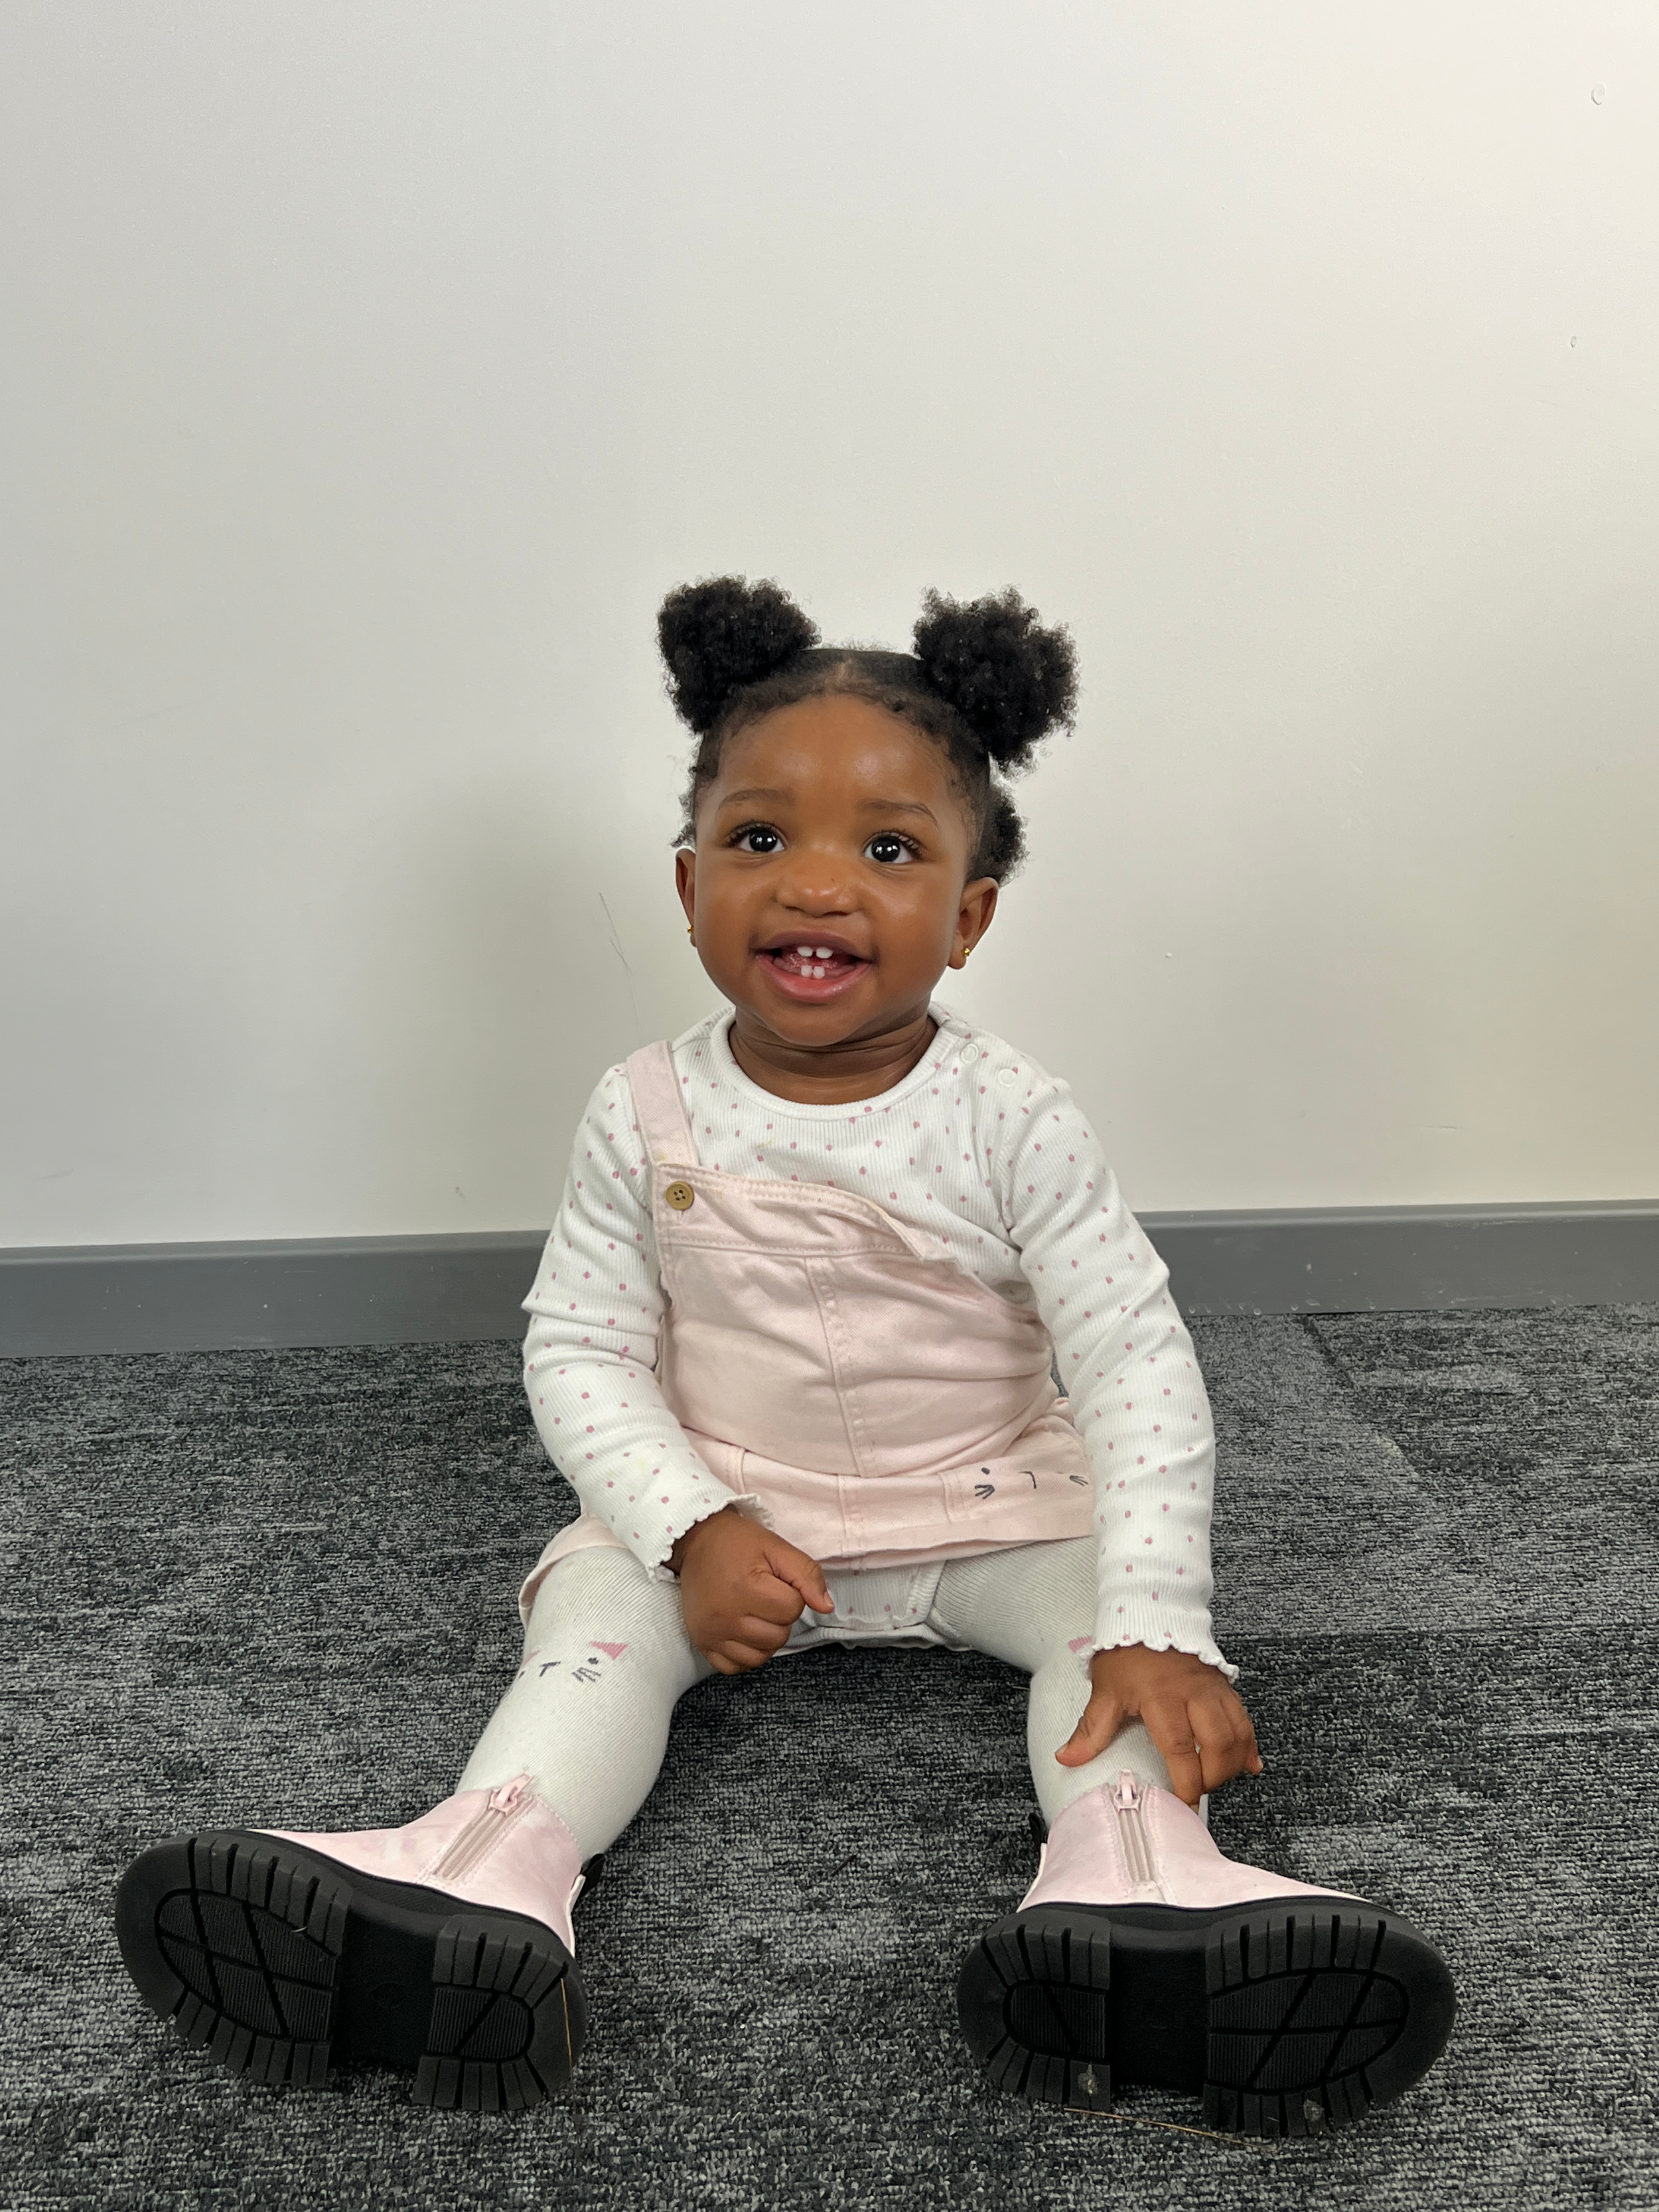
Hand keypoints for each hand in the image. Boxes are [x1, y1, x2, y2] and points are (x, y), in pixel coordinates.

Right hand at [669, 1506, 834, 1674]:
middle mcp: (725, 1616)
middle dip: (780, 1617)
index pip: (792, 1609)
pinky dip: (745, 1654)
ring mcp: (711, 1633)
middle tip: (765, 1595)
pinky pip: (734, 1667)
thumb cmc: (736, 1543)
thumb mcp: (776, 1547)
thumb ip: (806, 1574)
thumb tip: (827, 1607)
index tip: (776, 1581)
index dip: (791, 1594)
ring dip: (767, 1638)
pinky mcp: (701, 1643)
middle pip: (779, 1636)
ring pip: (760, 1656)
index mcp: (745, 1588)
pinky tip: (744, 1632)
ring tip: (756, 1613)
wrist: (696, 1542)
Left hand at [1056, 1643, 1263, 1808]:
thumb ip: (1091, 1729)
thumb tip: (1066, 1758)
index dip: (1185, 1782)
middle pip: (1218, 1744)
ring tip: (1219, 1782)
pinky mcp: (1225, 1687)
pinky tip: (1249, 1765)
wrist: (1151, 1612)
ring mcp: (1214, 1690)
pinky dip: (1249, 1744)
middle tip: (1198, 1792)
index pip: (1180, 1748)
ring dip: (1233, 1763)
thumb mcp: (1106, 1689)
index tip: (1183, 1806)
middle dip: (1213, 1777)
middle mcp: (1195, 1694)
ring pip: (1237, 1732)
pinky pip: (1244, 1719)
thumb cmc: (1127, 1652)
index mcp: (1163, 1697)